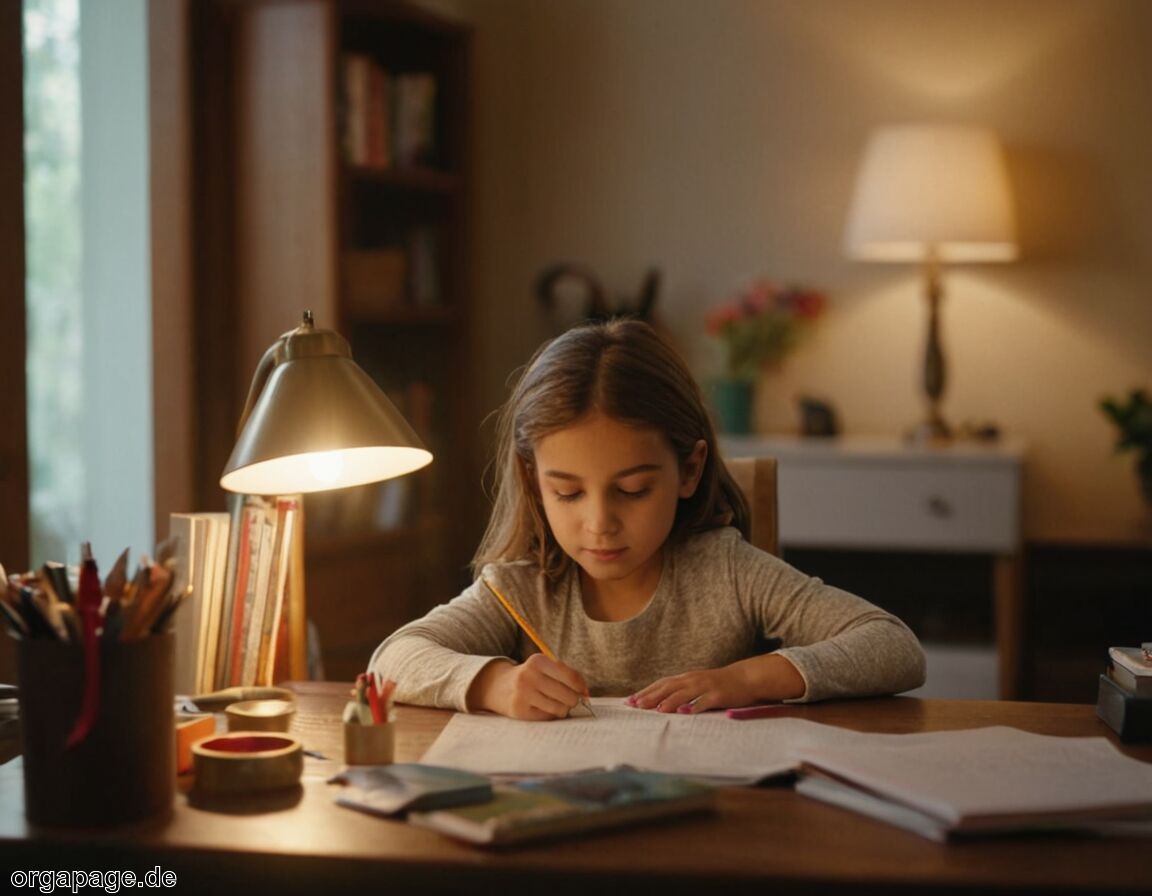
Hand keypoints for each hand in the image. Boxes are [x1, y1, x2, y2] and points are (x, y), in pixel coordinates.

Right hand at [467, 653, 587, 719]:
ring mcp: (522, 694)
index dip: (581, 687)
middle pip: (568, 695)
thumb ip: (568, 676)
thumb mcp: (546, 668)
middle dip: (573, 700)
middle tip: (569, 700)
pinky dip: (550, 715)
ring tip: (556, 704)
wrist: (499, 686)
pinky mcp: (519, 710)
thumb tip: (586, 695)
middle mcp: (529, 676)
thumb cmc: (532, 677)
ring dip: (563, 709)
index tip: (583, 692)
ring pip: (559, 709)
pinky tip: (542, 708)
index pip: (571, 677)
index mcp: (538, 660)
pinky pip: (547, 718)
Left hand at [626, 654, 804, 713]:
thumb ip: (680, 691)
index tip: (629, 701)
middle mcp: (693, 680)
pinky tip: (685, 713)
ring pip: (684, 694)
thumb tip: (659, 703)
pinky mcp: (719, 695)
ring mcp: (706, 687)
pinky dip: (694, 707)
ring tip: (656, 710)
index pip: (661, 684)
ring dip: (670, 701)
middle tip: (635, 705)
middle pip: (668, 688)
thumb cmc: (719, 684)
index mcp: (686, 678)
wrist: (746, 678)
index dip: (645, 692)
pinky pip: (705, 702)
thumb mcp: (697, 685)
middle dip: (651, 696)